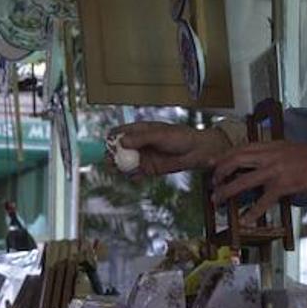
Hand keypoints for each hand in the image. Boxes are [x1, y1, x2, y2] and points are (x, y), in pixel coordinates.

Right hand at [110, 122, 230, 175]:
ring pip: (123, 163)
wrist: (196, 151)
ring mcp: (142, 156)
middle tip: (110, 161)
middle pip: (117, 150)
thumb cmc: (180, 137)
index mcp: (139, 130)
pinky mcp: (148, 168)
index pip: (118, 133)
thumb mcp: (159, 135)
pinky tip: (134, 177)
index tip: (109, 145)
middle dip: (111, 155)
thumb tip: (122, 142)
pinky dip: (131, 176)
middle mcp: (138, 143)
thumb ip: (141, 138)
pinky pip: (134, 174)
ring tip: (118, 170)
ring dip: (118, 167)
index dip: (111, 139)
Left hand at [211, 140, 306, 223]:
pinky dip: (252, 212)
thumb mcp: (286, 147)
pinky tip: (244, 220)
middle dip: (219, 172)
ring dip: (226, 191)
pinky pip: (263, 201)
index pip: (239, 149)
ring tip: (218, 200)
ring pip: (242, 182)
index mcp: (269, 146)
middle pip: (235, 161)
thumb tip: (256, 160)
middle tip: (213, 182)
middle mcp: (268, 156)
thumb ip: (269, 152)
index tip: (211, 163)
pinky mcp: (283, 186)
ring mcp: (274, 171)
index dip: (223, 156)